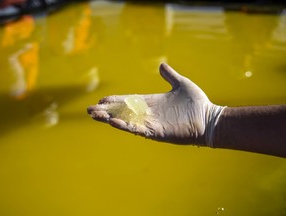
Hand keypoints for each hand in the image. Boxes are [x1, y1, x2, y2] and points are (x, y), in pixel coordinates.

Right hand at [87, 63, 224, 146]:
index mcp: (152, 102)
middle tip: (89, 110)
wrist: (209, 119)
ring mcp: (151, 123)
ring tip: (95, 116)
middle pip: (123, 112)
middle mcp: (148, 113)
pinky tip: (112, 121)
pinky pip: (137, 129)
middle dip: (106, 111)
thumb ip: (170, 76)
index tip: (102, 99)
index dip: (115, 100)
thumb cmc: (197, 103)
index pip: (129, 101)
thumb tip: (161, 65)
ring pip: (125, 121)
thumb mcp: (181, 84)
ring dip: (109, 118)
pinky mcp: (156, 132)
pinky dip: (124, 126)